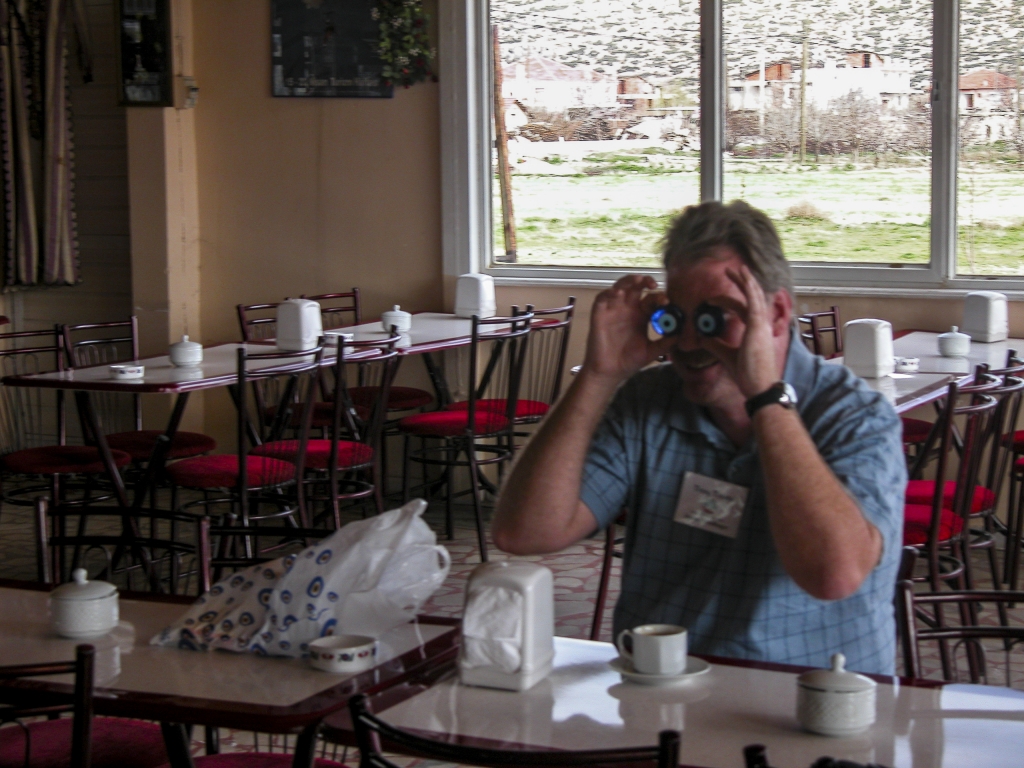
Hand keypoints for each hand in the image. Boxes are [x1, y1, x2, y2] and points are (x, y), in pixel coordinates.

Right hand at [582, 275, 674, 383]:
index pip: (651, 299)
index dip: (659, 297)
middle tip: (652, 284)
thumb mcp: (651, 352)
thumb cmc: (629, 361)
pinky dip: (608, 293)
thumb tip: (681, 335)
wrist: (610, 373)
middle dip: (644, 281)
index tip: (666, 302)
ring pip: (619, 287)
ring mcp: (613, 310)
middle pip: (636, 287)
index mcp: (641, 315)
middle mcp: (628, 309)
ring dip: (628, 281)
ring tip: (637, 281)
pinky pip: (602, 298)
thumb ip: (665, 343)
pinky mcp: (599, 314)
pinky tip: (617, 294)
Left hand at [705, 266, 779, 397]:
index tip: (711, 301)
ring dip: (745, 281)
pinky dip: (748, 289)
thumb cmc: (748, 373)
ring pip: (754, 296)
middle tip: (729, 270)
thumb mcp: (727, 355)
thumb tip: (702, 338)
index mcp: (755, 330)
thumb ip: (715, 345)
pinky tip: (743, 278)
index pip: (743, 308)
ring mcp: (761, 325)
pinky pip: (753, 302)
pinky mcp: (757, 327)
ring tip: (735, 269)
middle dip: (741, 282)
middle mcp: (760, 324)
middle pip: (751, 297)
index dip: (729, 301)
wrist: (758, 386)